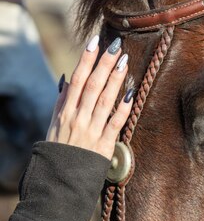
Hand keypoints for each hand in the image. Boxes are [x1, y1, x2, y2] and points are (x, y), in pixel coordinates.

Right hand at [47, 36, 133, 159]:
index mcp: (65, 111)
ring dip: (115, 79)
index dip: (86, 60)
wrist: (60, 178)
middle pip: (92, 85)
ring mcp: (90, 130)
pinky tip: (130, 93)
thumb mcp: (55, 124)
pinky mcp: (103, 144)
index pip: (77, 79)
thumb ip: (62, 102)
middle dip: (104, 63)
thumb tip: (67, 80)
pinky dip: (123, 108)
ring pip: (104, 100)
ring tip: (124, 61)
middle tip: (116, 45)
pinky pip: (115, 123)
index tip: (95, 42)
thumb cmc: (60, 150)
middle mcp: (77, 117)